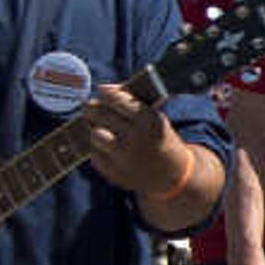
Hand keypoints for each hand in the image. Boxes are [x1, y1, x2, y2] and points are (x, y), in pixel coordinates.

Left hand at [72, 88, 190, 198]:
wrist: (174, 175)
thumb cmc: (161, 139)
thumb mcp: (156, 118)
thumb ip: (132, 104)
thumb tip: (102, 92)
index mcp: (149, 120)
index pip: (117, 99)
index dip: (106, 93)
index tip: (102, 90)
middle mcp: (135, 137)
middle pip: (100, 114)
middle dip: (93, 108)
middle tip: (90, 106)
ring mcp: (124, 157)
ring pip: (95, 134)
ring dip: (96, 129)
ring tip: (100, 128)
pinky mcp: (115, 173)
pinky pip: (95, 154)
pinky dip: (99, 149)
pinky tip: (108, 148)